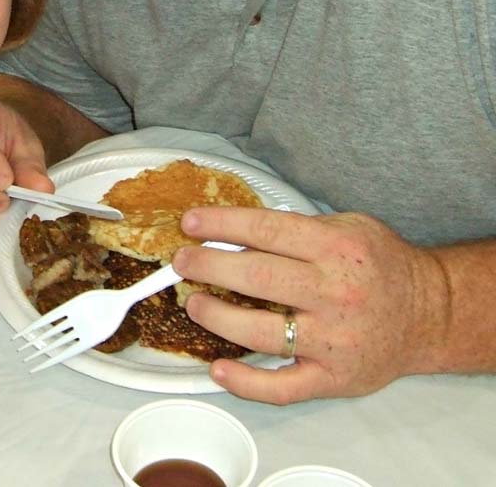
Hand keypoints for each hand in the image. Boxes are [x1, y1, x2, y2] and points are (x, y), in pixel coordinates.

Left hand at [171, 207, 447, 403]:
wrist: (427, 313)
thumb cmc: (381, 265)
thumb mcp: (348, 226)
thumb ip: (298, 227)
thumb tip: (237, 231)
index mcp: (335, 247)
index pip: (265, 229)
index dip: (221, 225)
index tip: (191, 224)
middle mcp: (334, 291)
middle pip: (256, 275)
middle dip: (209, 265)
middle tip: (183, 262)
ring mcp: (332, 338)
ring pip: (261, 331)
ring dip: (217, 316)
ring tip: (194, 303)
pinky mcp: (332, 377)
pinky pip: (282, 386)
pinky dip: (246, 382)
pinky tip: (219, 369)